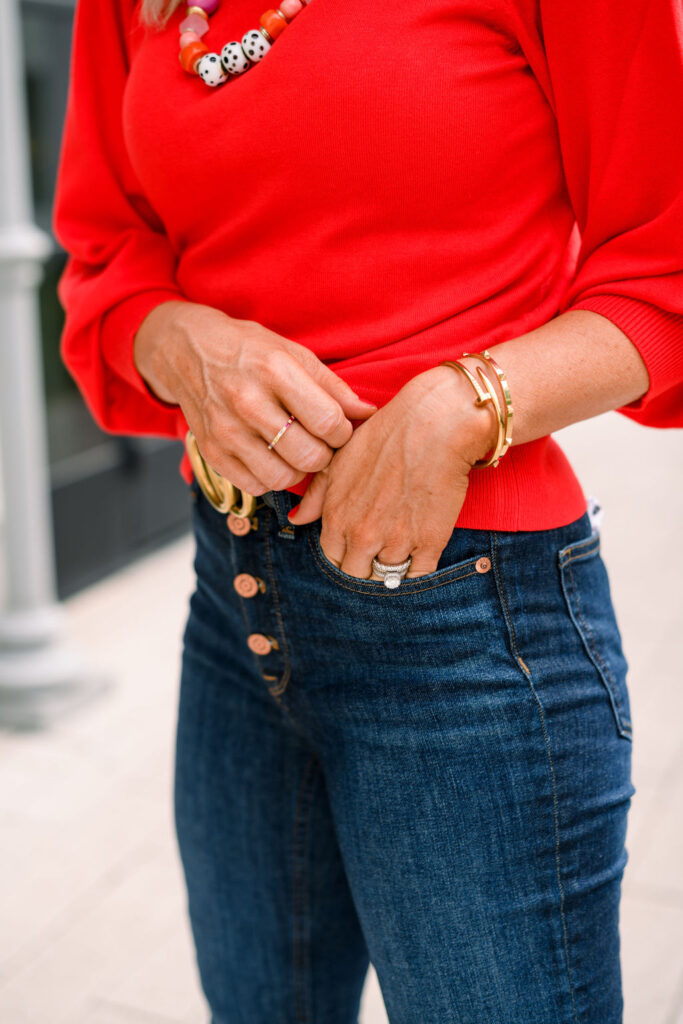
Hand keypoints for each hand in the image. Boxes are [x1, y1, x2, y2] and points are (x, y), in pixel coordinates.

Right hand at [133, 300, 377, 494]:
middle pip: (309, 456)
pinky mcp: (211, 452)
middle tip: (321, 443)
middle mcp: (247, 401)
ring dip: (299, 471)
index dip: (343, 433)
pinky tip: (271, 457)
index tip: (339, 428)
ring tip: (297, 451)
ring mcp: (226, 430)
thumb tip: (367, 414)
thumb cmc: (248, 349)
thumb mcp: (292, 353)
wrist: (186, 349)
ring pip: (283, 479)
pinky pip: (256, 486)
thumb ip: (332, 387)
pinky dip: (270, 479)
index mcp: (274, 370)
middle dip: (325, 455)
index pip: (328, 421)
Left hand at [288, 364, 498, 578]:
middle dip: (366, 565)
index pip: (332, 559)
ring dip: (393, 568)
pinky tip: (420, 551)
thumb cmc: (385, 435)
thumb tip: (297, 519)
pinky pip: (418, 576)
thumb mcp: (340, 460)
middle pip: (357, 574)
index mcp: (336, 517)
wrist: (435, 424)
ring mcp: (396, 542)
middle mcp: (362, 536)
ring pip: (387, 578)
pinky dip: (418, 570)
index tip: (357, 544)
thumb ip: (317, 495)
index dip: (344, 553)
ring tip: (402, 547)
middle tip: (380, 548)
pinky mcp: (430, 543)